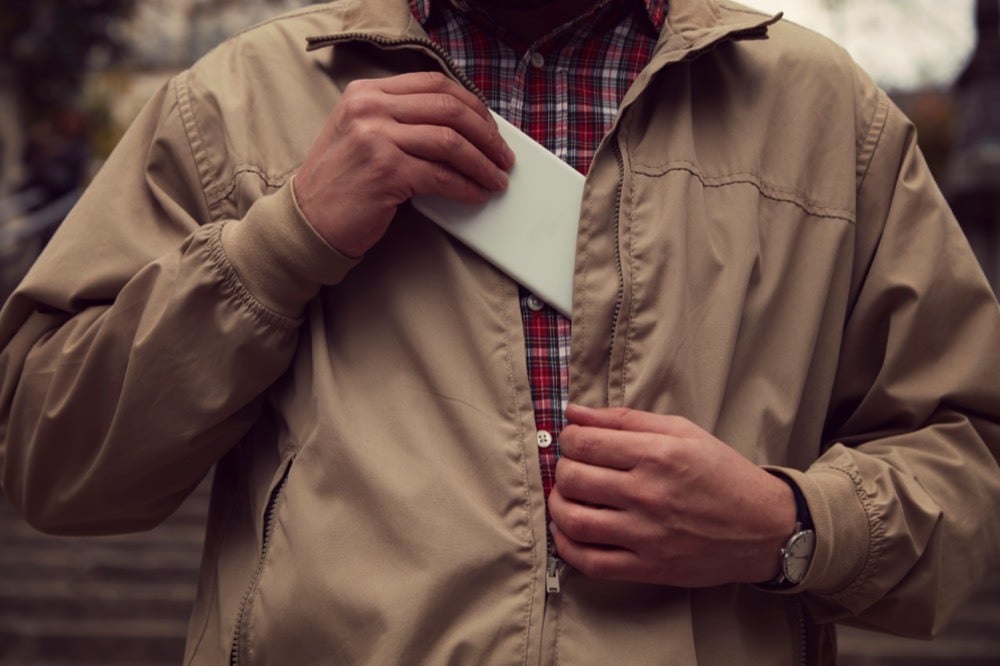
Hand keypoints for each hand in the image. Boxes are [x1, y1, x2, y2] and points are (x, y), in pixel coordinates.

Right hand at [293, 71, 514, 257]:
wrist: (308, 220)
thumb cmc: (340, 183)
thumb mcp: (360, 134)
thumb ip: (398, 120)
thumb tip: (459, 126)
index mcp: (366, 92)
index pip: (433, 83)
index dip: (470, 104)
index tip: (489, 125)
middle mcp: (370, 108)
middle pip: (449, 109)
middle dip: (486, 134)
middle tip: (502, 155)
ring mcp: (377, 138)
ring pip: (451, 142)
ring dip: (482, 163)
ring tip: (496, 178)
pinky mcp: (386, 172)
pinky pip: (442, 177)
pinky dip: (466, 187)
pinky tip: (476, 195)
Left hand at [549, 404, 796, 586]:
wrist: (765, 528)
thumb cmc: (722, 473)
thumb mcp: (682, 431)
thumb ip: (625, 419)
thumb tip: (575, 412)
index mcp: (657, 454)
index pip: (583, 443)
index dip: (568, 439)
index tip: (574, 441)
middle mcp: (648, 493)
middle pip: (572, 478)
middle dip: (562, 469)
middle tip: (573, 468)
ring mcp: (646, 534)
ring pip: (573, 520)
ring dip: (558, 506)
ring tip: (567, 497)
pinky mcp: (648, 567)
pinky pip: (591, 562)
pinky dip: (567, 547)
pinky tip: (568, 532)